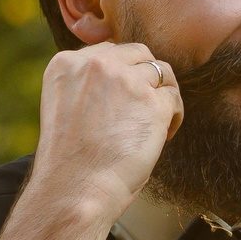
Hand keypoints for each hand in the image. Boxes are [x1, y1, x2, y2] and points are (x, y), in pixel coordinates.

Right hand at [29, 41, 185, 220]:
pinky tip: (161, 137)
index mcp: (66, 64)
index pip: (107, 51)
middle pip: (138, 53)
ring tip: (155, 123)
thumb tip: (126, 82)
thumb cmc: (70, 161)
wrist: (74, 188)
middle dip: (145, 78)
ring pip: (161, 72)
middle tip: (144, 109)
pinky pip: (174, 97)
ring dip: (162, 95)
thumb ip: (89, 86)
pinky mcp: (153, 102)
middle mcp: (96, 64)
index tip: (123, 99)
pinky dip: (174, 116)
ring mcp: (126, 80)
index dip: (121, 74)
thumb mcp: (67, 107)